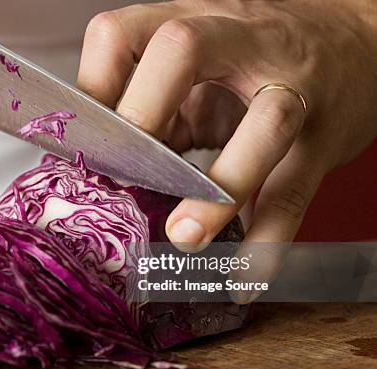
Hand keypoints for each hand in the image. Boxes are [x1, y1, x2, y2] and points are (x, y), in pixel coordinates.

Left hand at [77, 0, 376, 248]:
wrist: (352, 44)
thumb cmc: (257, 61)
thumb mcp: (199, 68)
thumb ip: (156, 105)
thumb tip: (105, 170)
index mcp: (190, 21)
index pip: (120, 36)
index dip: (92, 92)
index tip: (83, 149)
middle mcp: (239, 39)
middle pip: (182, 48)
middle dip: (142, 115)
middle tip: (123, 177)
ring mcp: (290, 83)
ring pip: (264, 123)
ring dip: (217, 192)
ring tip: (184, 238)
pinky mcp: (325, 136)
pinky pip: (295, 191)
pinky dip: (267, 244)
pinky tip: (243, 278)